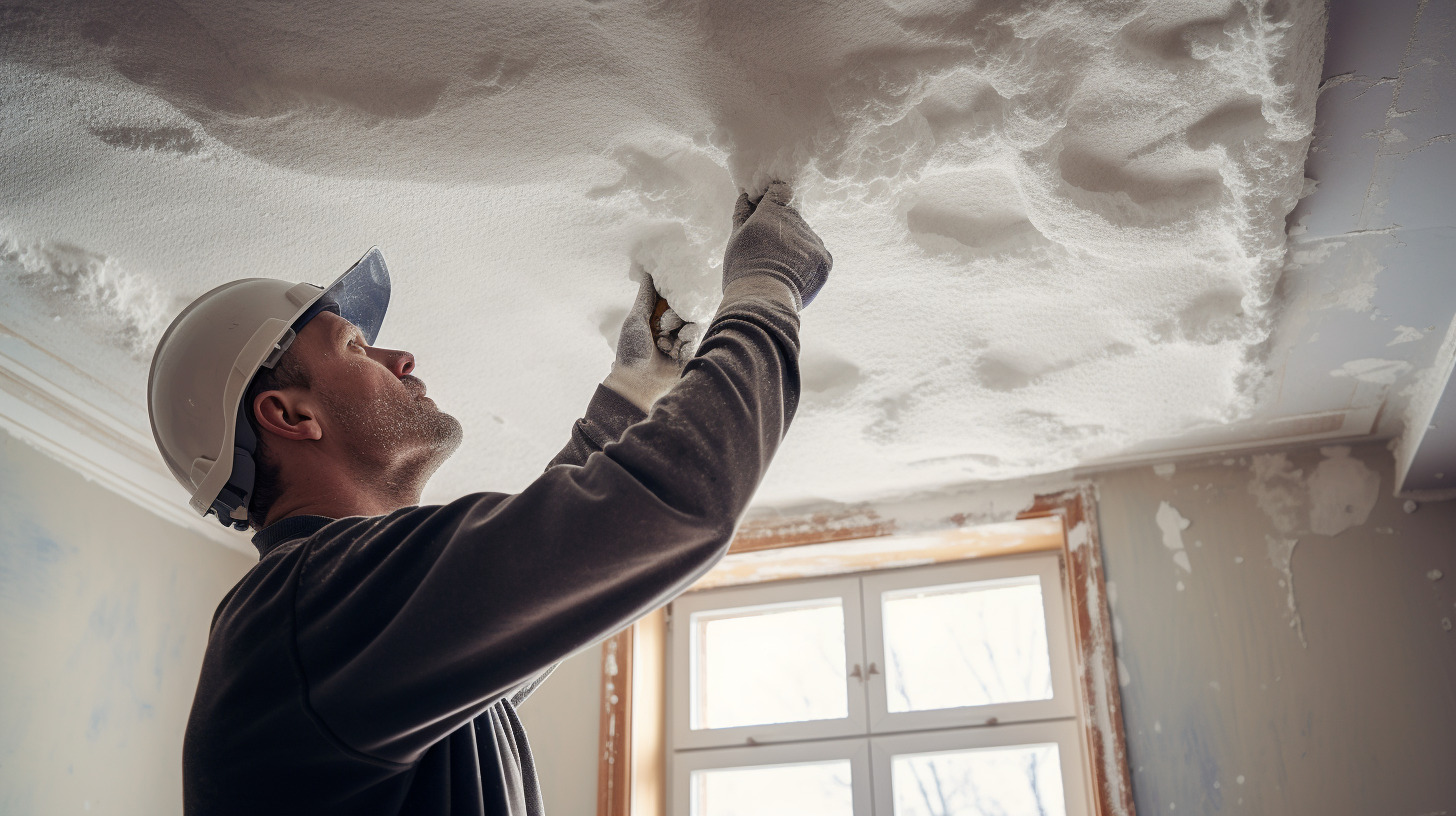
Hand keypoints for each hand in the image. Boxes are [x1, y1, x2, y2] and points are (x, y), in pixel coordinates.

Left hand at [602, 273, 702, 411]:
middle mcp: (673, 328)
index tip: (670, 296)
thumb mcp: (636, 319)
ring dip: (680, 331)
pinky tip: (673, 353)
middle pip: (685, 308)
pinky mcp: (693, 354)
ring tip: (664, 344)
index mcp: (658, 319)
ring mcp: (683, 342)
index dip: (673, 295)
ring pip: (694, 322)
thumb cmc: (632, 351)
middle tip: (662, 328)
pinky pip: (698, 337)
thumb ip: (646, 295)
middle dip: (675, 316)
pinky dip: (686, 342)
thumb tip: (649, 269)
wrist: (637, 384)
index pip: (673, 298)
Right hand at [722, 180, 831, 308]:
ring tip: (780, 268)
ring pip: (805, 237)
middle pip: (792, 217)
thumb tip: (746, 196)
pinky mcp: (825, 259)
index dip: (773, 200)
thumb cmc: (743, 269)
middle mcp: (797, 220)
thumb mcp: (736, 238)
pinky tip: (793, 275)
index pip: (780, 191)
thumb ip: (743, 214)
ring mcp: (813, 239)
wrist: (764, 300)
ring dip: (796, 246)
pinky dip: (808, 262)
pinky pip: (817, 255)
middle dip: (782, 229)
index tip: (766, 212)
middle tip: (768, 251)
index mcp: (772, 211)